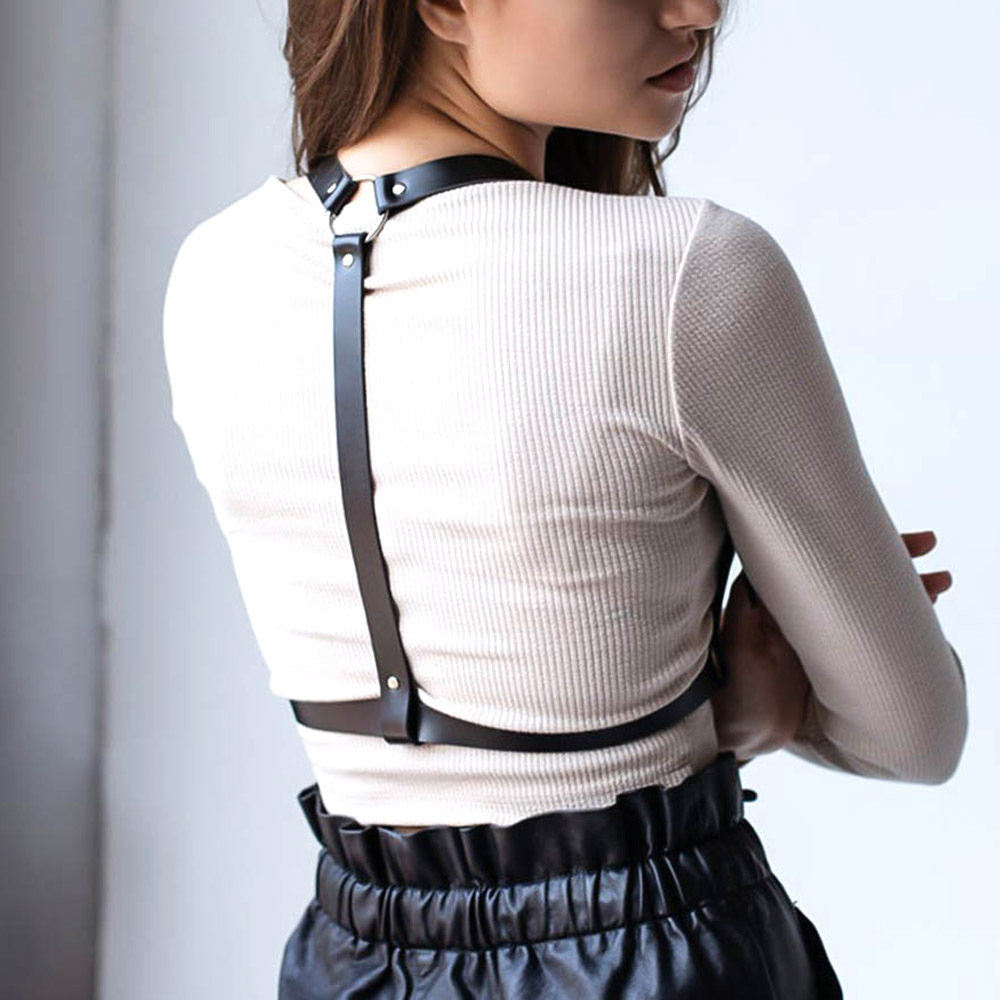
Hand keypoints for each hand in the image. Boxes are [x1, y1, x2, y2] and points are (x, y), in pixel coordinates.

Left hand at [713, 529, 952, 765]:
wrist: (743, 733)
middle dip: (890, 560)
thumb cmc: (733, 690)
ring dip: (902, 590)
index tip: (884, 535)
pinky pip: (870, 632)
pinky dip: (896, 622)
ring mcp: (821, 633)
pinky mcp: (835, 659)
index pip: (820, 558)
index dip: (853, 544)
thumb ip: (743, 614)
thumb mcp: (736, 650)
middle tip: (929, 547)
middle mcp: (800, 608)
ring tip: (942, 583)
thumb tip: (751, 573)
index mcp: (776, 598)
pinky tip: (925, 614)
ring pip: (866, 602)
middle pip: (849, 574)